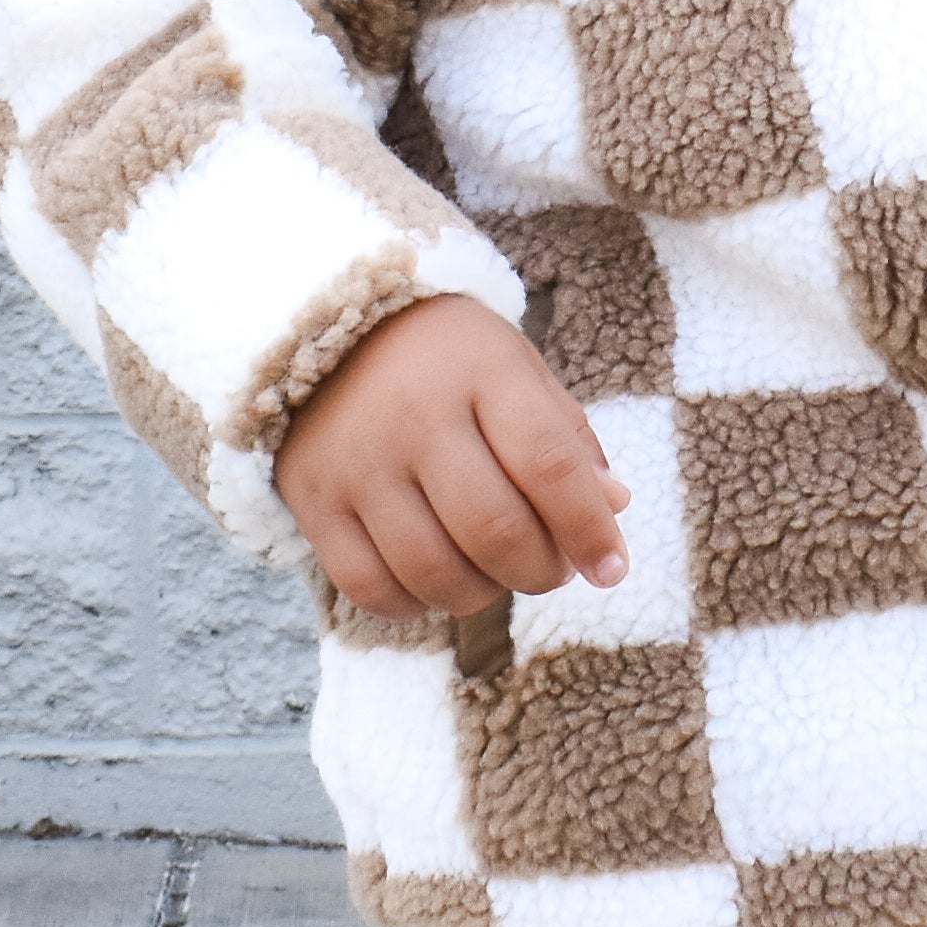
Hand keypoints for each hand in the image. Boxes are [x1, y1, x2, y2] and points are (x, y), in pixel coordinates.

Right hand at [273, 297, 628, 619]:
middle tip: (551, 569)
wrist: (322, 322)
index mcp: (480, 372)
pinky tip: (435, 582)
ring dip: (482, 593)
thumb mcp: (514, 369)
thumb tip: (613, 508)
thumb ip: (567, 437)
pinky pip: (369, 586)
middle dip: (541, 571)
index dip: (589, 529)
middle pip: (494, 530)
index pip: (548, 465)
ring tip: (495, 573)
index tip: (610, 569)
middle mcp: (414, 416)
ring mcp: (357, 462)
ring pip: (433, 570)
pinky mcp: (313, 500)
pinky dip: (414, 604)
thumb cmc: (444, 357)